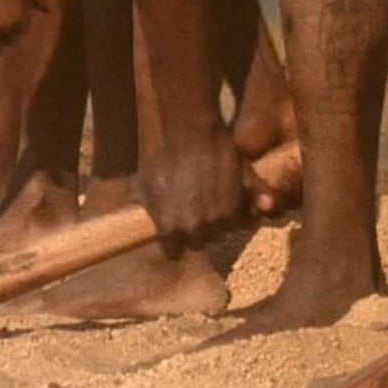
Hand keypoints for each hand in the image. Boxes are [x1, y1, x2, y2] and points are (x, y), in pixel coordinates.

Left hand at [134, 124, 246, 254]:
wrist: (191, 135)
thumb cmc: (164, 159)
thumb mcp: (144, 188)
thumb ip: (148, 212)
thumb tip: (141, 226)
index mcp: (172, 230)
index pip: (176, 252)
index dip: (175, 242)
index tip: (175, 232)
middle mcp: (199, 229)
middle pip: (201, 243)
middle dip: (198, 232)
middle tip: (194, 212)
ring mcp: (222, 218)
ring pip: (225, 232)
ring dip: (220, 221)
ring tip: (211, 201)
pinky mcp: (243, 204)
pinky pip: (246, 220)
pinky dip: (244, 213)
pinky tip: (233, 199)